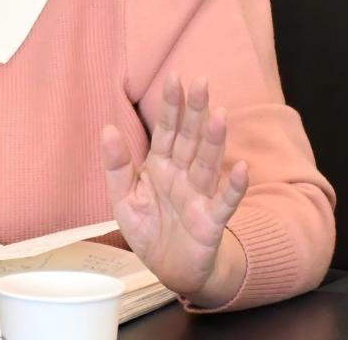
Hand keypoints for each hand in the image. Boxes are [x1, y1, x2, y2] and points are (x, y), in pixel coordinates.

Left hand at [101, 73, 249, 306]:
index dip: (171, 105)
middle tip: (201, 81)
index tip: (174, 77)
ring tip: (220, 114)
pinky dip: (233, 187)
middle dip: (195, 111)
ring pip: (207, 163)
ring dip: (215, 140)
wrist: (170, 269)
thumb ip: (116, 165)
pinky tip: (241, 168)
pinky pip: (224, 202)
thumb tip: (106, 128)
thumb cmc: (149, 228)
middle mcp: (182, 174)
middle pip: (190, 138)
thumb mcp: (123, 198)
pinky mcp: (211, 222)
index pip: (167, 129)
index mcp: (160, 165)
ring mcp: (199, 196)